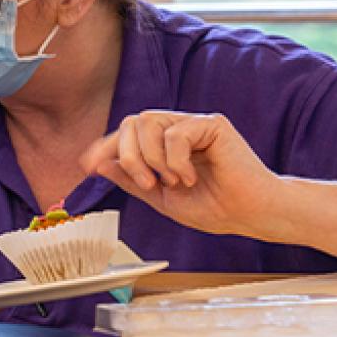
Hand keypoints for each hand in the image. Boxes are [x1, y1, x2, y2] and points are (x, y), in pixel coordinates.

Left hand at [80, 110, 282, 239]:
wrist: (250, 215)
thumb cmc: (213, 207)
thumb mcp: (161, 197)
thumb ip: (132, 180)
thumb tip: (99, 164)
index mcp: (163, 144)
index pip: (125, 133)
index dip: (104, 146)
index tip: (87, 166)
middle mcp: (176, 128)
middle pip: (132, 122)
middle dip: (130, 156)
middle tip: (149, 184)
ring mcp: (194, 123)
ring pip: (148, 122)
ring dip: (152, 159)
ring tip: (172, 182)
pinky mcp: (212, 125)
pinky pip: (176, 133)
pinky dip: (176, 160)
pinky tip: (191, 177)